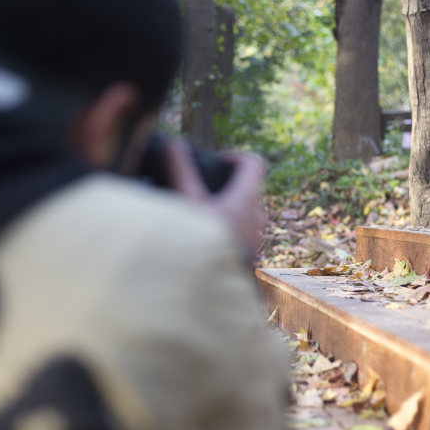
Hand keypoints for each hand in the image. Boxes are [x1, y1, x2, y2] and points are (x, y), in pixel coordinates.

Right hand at [163, 139, 265, 256]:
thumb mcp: (188, 201)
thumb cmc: (202, 240)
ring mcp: (257, 235)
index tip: (217, 163)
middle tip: (203, 189)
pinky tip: (207, 236)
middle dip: (227, 184)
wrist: (213, 286)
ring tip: (202, 214)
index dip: (235, 157)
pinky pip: (243, 231)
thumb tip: (172, 144)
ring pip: (246, 210)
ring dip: (228, 207)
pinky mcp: (251, 252)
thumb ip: (180, 170)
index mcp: (247, 197)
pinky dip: (229, 227)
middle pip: (249, 187)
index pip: (253, 163)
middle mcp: (257, 214)